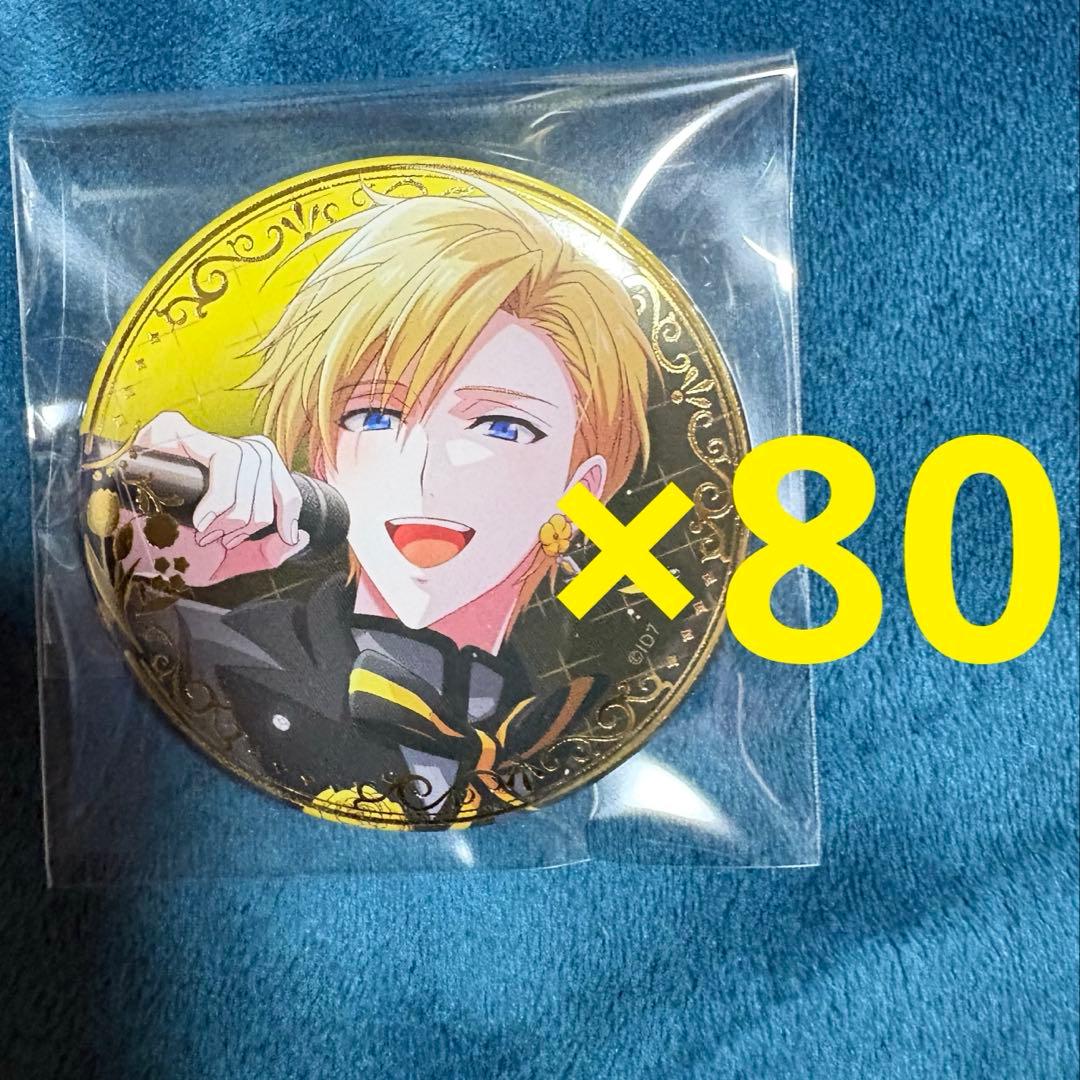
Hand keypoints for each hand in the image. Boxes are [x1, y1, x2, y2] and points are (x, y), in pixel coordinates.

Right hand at [123, 410, 308, 586]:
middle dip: (253, 512)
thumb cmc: (168, 557)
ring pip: (247, 459)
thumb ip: (265, 553)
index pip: (274, 465)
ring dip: (234, 510)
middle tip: (221, 538)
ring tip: (204, 531)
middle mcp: (212, 448)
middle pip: (264, 460)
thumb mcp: (226, 562)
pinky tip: (202, 517)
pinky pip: (223, 456)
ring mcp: (190, 437)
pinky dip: (222, 496)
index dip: (287, 500)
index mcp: (228, 471)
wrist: (121, 558)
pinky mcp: (171, 432)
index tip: (284, 532)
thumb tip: (300, 537)